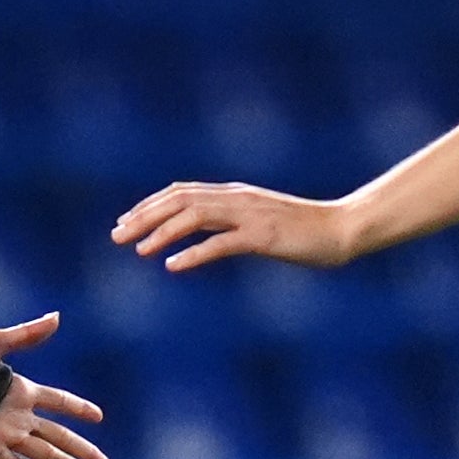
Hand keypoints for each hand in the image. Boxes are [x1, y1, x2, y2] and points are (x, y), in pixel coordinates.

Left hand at [0, 311, 108, 458]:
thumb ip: (25, 335)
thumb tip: (56, 317)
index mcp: (19, 388)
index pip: (58, 401)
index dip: (78, 408)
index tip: (98, 417)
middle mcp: (15, 414)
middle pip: (58, 435)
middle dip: (82, 449)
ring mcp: (3, 432)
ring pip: (45, 454)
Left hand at [110, 182, 354, 270]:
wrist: (343, 228)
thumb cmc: (303, 228)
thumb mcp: (261, 220)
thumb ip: (232, 221)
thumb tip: (203, 233)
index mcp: (234, 194)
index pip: (181, 192)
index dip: (149, 205)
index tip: (125, 222)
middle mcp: (236, 199)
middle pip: (179, 200)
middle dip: (144, 217)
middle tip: (116, 236)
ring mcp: (249, 216)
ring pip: (194, 217)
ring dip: (162, 233)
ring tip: (138, 250)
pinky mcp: (263, 237)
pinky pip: (221, 243)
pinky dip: (194, 253)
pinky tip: (173, 266)